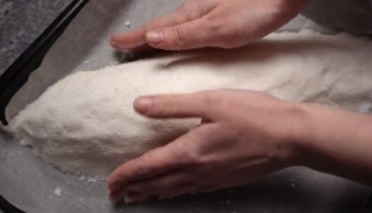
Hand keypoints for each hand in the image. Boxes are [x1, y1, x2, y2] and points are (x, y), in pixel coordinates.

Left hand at [108, 89, 302, 201]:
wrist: (290, 137)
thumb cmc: (253, 114)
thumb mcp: (211, 101)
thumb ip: (172, 105)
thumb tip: (139, 105)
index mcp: (189, 151)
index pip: (147, 167)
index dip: (126, 175)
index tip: (110, 182)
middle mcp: (197, 170)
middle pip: (156, 183)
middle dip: (133, 189)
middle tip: (116, 195)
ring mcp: (212, 179)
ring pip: (173, 190)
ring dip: (151, 193)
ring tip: (136, 197)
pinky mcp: (224, 180)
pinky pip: (191, 191)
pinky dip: (174, 192)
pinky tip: (173, 192)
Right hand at [111, 0, 308, 49]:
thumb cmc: (255, 9)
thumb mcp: (218, 28)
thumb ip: (185, 35)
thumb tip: (153, 37)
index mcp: (190, 17)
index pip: (155, 30)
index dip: (135, 38)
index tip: (116, 43)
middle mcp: (195, 11)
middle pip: (161, 26)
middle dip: (141, 36)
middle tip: (125, 44)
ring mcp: (206, 11)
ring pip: (174, 25)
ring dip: (158, 34)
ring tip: (146, 43)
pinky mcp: (219, 13)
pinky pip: (189, 26)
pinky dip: (177, 33)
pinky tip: (180, 37)